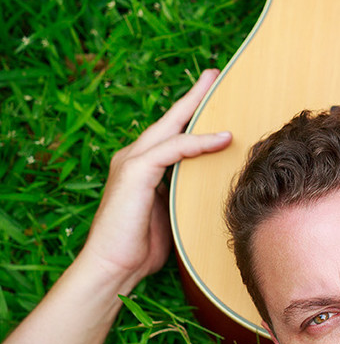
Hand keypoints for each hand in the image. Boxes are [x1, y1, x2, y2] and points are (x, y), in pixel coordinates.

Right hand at [80, 70, 231, 291]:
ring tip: (217, 87)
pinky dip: (199, 142)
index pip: (171, 134)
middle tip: (213, 74)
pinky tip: (222, 138)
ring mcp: (132, 162)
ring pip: (171, 127)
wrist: (112, 268)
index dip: (191, 114)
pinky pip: (173, 149)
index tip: (211, 95)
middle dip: (193, 97)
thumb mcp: (169, 214)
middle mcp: (134, 158)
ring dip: (196, 107)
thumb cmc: (140, 248)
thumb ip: (183, 194)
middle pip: (169, 120)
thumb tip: (212, 188)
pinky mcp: (135, 172)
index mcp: (141, 167)